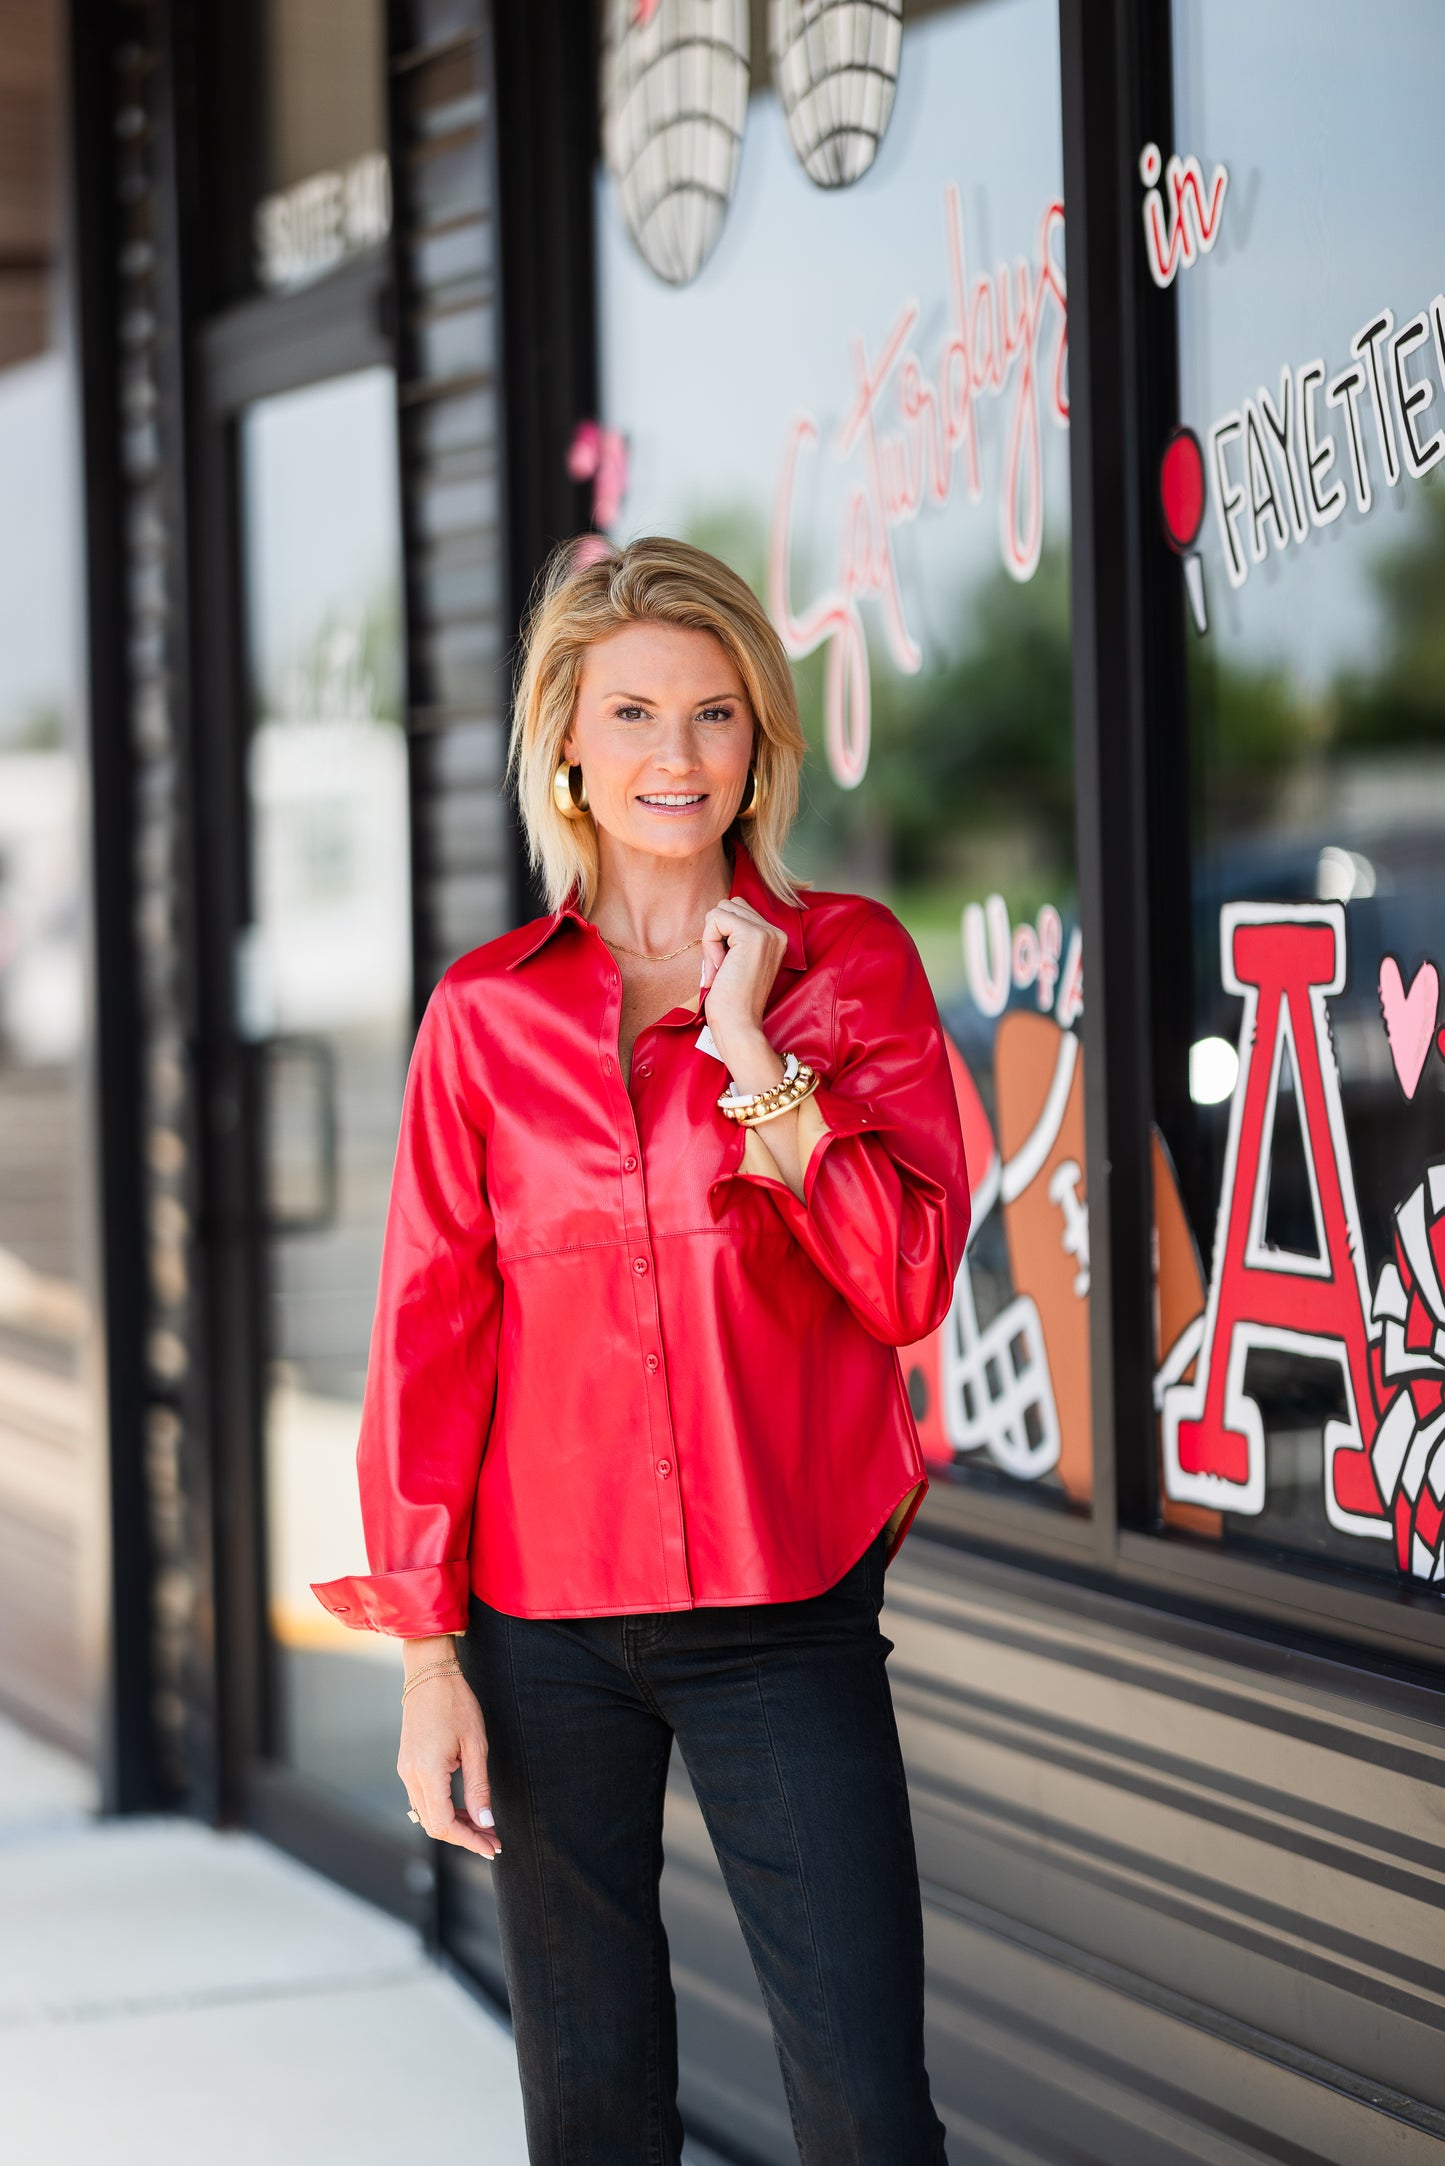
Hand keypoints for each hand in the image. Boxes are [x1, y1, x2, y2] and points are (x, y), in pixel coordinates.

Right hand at [397, 1664, 500, 1860]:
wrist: (430, 1674)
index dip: (468, 1841)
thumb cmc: (456, 1704)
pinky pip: (423, 1798)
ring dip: (454, 1824)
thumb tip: (485, 1822)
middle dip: (463, 1837)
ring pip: (427, 1814)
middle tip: (492, 1839)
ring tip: (483, 1825)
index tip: (491, 1847)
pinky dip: (443, 1809)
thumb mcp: (475, 1746)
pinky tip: (464, 1807)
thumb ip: (478, 1787)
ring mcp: (405, 1770)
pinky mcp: (407, 1764)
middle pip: (433, 1824)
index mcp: (426, 1772)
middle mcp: (410, 1775)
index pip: (443, 1825)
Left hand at [700, 896, 786, 1069]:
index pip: (738, 912)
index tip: (726, 967)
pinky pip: (715, 919)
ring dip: (711, 938)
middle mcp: (776, 932)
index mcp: (774, 938)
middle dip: (715, 934)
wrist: (739, 1024)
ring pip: (721, 910)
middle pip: (729, 906)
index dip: (721, 936)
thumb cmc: (731, 1001)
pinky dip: (709, 942)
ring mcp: (767, 932)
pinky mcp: (753, 935)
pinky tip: (720, 966)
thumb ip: (733, 937)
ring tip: (721, 967)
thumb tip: (715, 913)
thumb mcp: (735, 961)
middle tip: (721, 967)